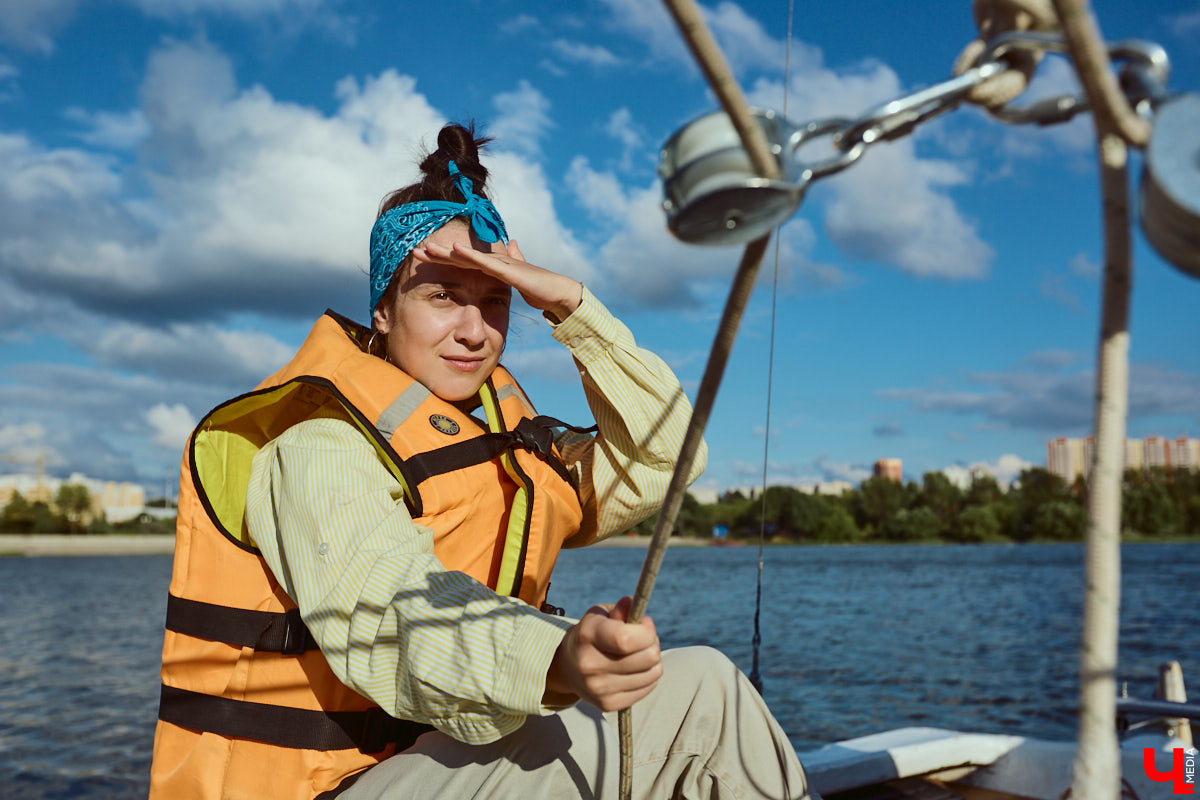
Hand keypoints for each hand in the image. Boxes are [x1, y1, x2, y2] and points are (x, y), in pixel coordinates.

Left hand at [411, 239, 582, 322]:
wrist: (559, 292)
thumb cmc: (541, 288)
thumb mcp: (519, 279)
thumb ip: (513, 263)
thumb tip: (512, 245)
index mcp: (493, 268)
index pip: (462, 263)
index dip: (442, 259)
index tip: (423, 259)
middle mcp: (494, 262)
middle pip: (459, 257)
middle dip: (437, 254)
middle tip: (414, 251)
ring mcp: (500, 264)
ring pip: (468, 256)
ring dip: (446, 252)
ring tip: (426, 248)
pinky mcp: (508, 269)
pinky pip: (484, 262)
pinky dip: (469, 255)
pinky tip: (454, 250)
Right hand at [545, 597, 662, 711]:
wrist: (569, 666)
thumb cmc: (593, 633)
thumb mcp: (602, 614)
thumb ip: (620, 610)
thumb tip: (634, 608)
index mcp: (587, 635)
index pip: (627, 639)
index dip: (646, 632)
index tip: (644, 624)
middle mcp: (589, 664)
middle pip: (647, 657)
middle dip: (653, 644)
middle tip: (643, 640)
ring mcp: (597, 688)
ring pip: (652, 674)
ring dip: (652, 662)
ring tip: (638, 654)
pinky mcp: (607, 704)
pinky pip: (648, 688)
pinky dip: (647, 677)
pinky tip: (634, 670)